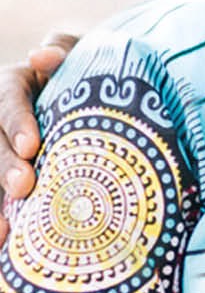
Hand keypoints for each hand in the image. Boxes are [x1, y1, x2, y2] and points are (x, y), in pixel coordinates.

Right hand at [0, 34, 76, 246]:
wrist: (106, 110)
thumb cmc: (92, 77)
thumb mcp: (84, 57)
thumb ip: (68, 50)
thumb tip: (42, 55)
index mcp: (15, 86)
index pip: (7, 99)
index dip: (16, 122)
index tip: (32, 146)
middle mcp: (1, 119)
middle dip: (4, 166)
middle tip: (25, 186)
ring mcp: (3, 151)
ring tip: (5, 230)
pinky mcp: (7, 184)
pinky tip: (4, 242)